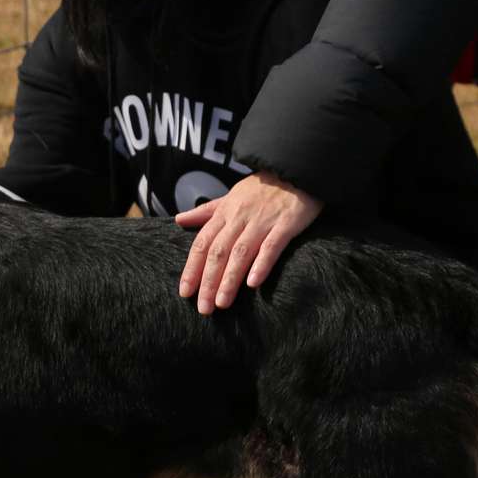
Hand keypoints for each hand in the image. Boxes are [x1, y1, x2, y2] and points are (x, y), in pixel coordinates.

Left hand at [174, 171, 322, 314]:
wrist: (298, 169)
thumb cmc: (263, 188)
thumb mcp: (231, 196)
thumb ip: (206, 212)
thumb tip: (179, 220)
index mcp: (225, 213)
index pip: (202, 244)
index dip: (192, 268)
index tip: (185, 292)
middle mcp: (240, 218)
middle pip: (218, 253)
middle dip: (208, 282)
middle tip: (203, 308)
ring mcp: (263, 221)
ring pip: (240, 253)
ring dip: (229, 279)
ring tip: (222, 303)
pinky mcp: (286, 224)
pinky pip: (272, 246)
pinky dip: (261, 264)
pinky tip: (253, 284)